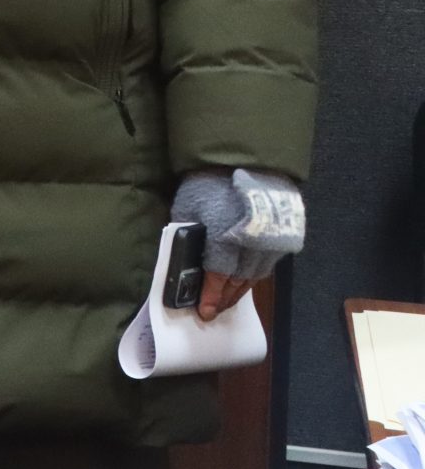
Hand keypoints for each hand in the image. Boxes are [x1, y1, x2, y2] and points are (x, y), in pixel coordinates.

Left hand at [172, 167, 302, 321]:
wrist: (247, 157)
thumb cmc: (209, 181)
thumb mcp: (187, 207)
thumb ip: (187, 234)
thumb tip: (183, 259)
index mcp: (226, 237)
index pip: (218, 276)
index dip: (211, 296)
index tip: (204, 311)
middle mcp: (253, 243)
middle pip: (240, 280)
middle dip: (226, 298)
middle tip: (214, 310)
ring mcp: (272, 239)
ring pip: (258, 275)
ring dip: (242, 289)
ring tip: (228, 299)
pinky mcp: (285, 234)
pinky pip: (270, 262)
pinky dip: (256, 273)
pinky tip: (245, 279)